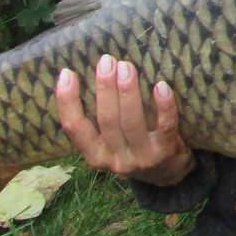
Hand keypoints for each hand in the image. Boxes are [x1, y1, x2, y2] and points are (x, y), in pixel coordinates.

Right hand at [56, 54, 194, 185]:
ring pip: (131, 122)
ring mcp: (141, 158)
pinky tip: (161, 86)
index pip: (75, 128)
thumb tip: (97, 73)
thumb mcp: (111, 142)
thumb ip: (103, 118)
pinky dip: (163, 105)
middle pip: (106, 120)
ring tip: (127, 67)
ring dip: (128, 92)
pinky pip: (165, 127)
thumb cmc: (135, 147)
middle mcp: (116, 159)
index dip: (68, 101)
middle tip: (107, 61)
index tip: (67, 73)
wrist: (168, 174)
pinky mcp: (165, 153)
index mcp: (96, 155)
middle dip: (105, 88)